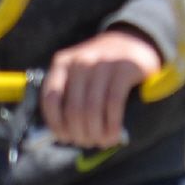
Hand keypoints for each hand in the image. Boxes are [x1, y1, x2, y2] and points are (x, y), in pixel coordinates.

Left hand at [41, 27, 162, 149]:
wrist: (134, 40)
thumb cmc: (102, 66)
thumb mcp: (79, 72)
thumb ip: (68, 95)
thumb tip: (61, 133)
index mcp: (63, 62)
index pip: (51, 98)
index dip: (56, 124)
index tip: (64, 138)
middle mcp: (81, 60)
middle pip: (74, 108)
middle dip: (80, 133)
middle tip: (87, 143)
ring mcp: (104, 62)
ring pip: (93, 108)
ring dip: (97, 133)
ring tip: (102, 141)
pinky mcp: (125, 67)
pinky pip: (114, 103)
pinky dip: (113, 124)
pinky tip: (114, 134)